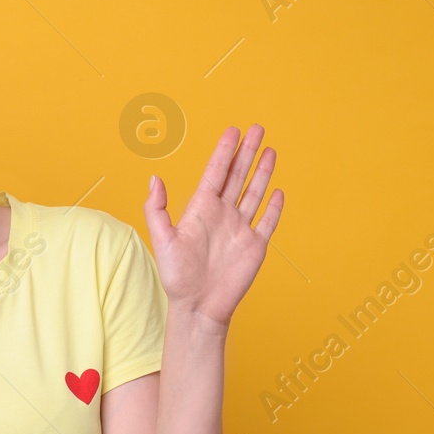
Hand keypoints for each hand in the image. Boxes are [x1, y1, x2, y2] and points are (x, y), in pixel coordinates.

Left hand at [145, 123, 283, 330]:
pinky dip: (274, 206)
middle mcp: (223, 214)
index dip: (224, 151)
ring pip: (254, 193)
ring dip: (262, 171)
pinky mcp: (255, 245)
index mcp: (201, 209)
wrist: (198, 306)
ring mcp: (240, 229)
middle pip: (238, 175)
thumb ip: (156, 209)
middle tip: (257, 128)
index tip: (233, 130)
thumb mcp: (162, 240)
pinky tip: (278, 190)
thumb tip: (154, 178)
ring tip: (270, 149)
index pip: (216, 172)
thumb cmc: (177, 277)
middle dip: (247, 151)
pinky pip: (268, 221)